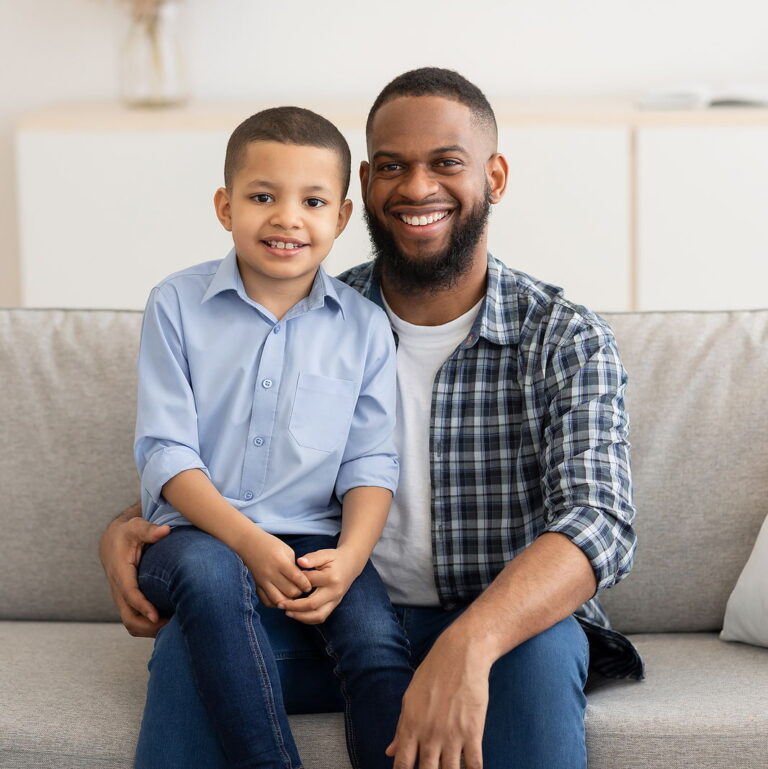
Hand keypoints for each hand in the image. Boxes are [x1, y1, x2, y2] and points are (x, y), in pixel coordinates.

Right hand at [98, 505, 170, 636]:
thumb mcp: (136, 527)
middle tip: (173, 625)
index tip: (156, 616)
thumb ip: (149, 530)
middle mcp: (118, 589)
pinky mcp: (127, 600)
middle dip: (148, 626)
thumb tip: (165, 531)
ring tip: (174, 627)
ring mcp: (122, 597)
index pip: (130, 594)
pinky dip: (149, 626)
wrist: (112, 540)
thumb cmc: (126, 533)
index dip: (142, 607)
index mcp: (120, 573)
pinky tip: (169, 622)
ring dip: (150, 630)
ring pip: (132, 623)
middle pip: (129, 618)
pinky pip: (135, 619)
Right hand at [239, 528, 311, 607]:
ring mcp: (262, 581)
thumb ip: (294, 567)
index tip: (308, 585)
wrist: (248, 543)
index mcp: (280, 562)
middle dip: (299, 593)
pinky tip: (281, 599)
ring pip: (279, 600)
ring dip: (288, 600)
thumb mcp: (286, 551)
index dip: (306, 584)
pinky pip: (267, 602)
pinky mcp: (256, 586)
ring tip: (292, 596)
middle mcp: (270, 573)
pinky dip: (276, 604)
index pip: (297, 578)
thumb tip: (301, 582)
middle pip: (290, 592)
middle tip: (302, 590)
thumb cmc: (271, 545)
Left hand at [277, 548, 359, 623]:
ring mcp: (335, 601)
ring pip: (317, 616)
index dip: (295, 583)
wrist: (351, 565)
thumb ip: (312, 558)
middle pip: (312, 604)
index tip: (284, 582)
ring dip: (301, 617)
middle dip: (294, 606)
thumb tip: (299, 562)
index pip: (309, 583)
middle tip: (280, 604)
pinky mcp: (334, 605)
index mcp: (331, 578)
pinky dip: (308, 619)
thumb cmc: (335, 558)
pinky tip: (296, 614)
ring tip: (287, 612)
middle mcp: (334, 592)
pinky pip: (321, 617)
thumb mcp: (325, 554)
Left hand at [386, 628, 488, 768]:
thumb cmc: (433, 673)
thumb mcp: (410, 698)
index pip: (402, 764)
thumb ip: (400, 728)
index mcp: (411, 726)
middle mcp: (429, 735)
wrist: (460, 654)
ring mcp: (451, 735)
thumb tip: (389, 752)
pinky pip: (474, 765)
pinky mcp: (472, 732)